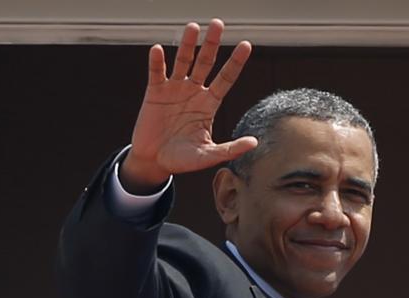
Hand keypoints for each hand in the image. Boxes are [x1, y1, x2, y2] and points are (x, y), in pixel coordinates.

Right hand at [120, 19, 257, 192]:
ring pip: (183, 61)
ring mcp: (175, 89)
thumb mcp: (208, 155)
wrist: (154, 161)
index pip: (226, 79)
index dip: (235, 62)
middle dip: (212, 44)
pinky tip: (158, 50)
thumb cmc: (182, 159)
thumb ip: (229, 149)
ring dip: (187, 45)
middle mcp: (194, 92)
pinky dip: (157, 62)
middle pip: (206, 62)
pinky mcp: (155, 92)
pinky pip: (157, 73)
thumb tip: (254, 143)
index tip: (246, 45)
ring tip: (192, 27)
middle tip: (218, 24)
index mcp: (209, 104)